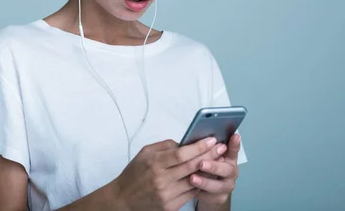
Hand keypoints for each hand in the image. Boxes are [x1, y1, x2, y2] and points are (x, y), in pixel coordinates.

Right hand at [111, 137, 227, 210]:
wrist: (123, 199)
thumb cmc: (134, 174)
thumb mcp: (145, 153)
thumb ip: (165, 146)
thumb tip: (185, 143)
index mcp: (155, 163)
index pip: (182, 154)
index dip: (199, 146)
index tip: (212, 139)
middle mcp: (161, 180)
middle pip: (191, 166)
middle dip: (209, 155)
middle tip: (221, 148)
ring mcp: (167, 195)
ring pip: (194, 181)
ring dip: (209, 170)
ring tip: (219, 160)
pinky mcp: (170, 206)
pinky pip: (191, 194)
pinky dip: (201, 184)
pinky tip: (208, 176)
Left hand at [189, 133, 241, 204]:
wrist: (210, 189)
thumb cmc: (207, 166)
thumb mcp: (206, 154)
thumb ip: (206, 147)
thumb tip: (198, 138)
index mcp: (229, 158)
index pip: (234, 149)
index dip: (235, 144)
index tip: (235, 136)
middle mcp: (231, 171)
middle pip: (227, 169)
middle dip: (214, 166)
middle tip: (201, 163)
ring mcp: (227, 186)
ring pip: (218, 186)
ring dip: (205, 182)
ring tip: (192, 178)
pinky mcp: (220, 198)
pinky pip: (210, 196)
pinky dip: (200, 193)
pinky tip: (190, 189)